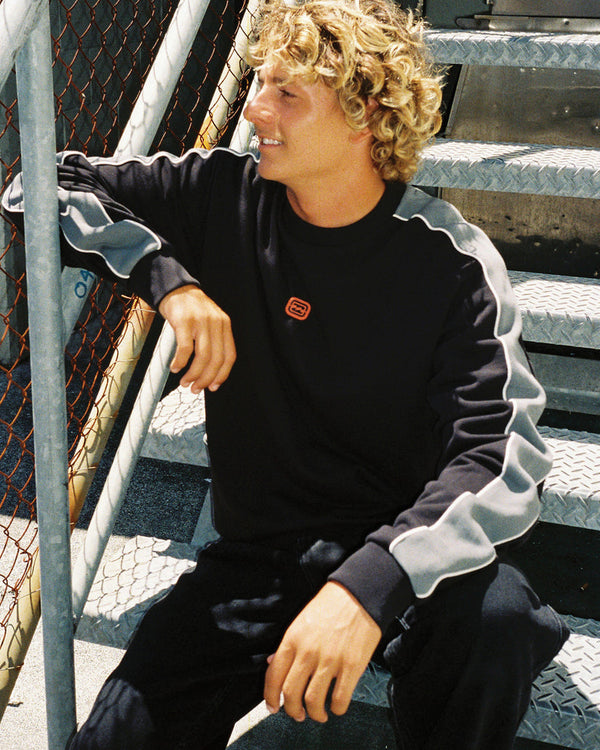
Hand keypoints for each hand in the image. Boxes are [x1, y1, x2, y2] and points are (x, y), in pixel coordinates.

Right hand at [158, 285, 235, 392]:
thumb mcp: (210, 322)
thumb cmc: (191, 310)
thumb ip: (213, 342)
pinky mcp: (185, 321)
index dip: (222, 375)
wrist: (176, 289)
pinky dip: (180, 362)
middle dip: (206, 379)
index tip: (213, 387)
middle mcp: (216, 323)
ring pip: (202, 356)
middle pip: (216, 359)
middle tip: (195, 388)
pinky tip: (175, 367)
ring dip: (193, 374)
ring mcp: (201, 322)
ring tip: (185, 382)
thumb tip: (210, 372)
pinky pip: (185, 348)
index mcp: (225, 325)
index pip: (229, 356)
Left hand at [264, 582, 380, 722]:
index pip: (273, 676)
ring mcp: (330, 660)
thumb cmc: (330, 605)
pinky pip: (340, 699)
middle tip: (297, 714)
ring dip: (314, 714)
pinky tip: (337, 706)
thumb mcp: (301, 621)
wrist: (359, 594)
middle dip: (292, 711)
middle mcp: (308, 652)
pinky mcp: (352, 666)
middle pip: (291, 694)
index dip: (270, 697)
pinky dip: (337, 709)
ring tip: (319, 714)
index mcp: (293, 639)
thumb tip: (272, 662)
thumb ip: (288, 645)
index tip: (273, 707)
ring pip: (313, 701)